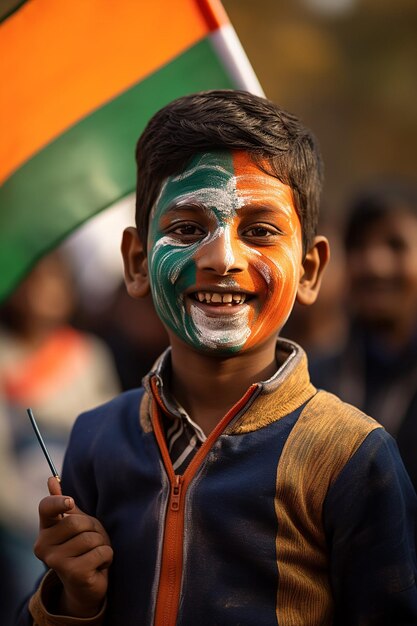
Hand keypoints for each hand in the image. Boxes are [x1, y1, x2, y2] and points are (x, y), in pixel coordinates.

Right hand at [34, 476, 112, 617]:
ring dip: (102, 544)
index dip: (59, 501)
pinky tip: (99, 565)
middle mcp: (43, 546)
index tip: (71, 503)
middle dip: (94, 529)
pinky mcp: (73, 574)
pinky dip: (107, 556)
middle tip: (93, 541)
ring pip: (91, 538)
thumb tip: (52, 479)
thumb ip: (64, 504)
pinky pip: (101, 552)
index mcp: (45, 529)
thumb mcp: (74, 524)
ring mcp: (56, 562)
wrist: (85, 586)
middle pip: (78, 522)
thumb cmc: (82, 548)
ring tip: (95, 554)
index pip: (46, 507)